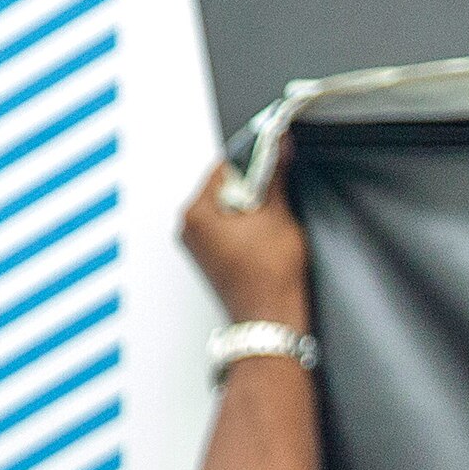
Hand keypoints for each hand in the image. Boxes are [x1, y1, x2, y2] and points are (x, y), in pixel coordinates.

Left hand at [177, 157, 310, 330]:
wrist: (271, 322)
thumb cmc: (269, 280)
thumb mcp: (278, 215)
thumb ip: (275, 175)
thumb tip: (277, 148)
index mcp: (196, 213)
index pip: (225, 167)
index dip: (255, 160)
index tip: (273, 155)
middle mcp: (190, 229)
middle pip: (225, 188)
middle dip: (253, 188)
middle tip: (277, 199)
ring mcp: (199, 247)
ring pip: (229, 210)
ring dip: (252, 209)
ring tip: (273, 226)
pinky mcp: (213, 260)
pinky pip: (230, 231)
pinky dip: (248, 228)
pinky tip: (267, 241)